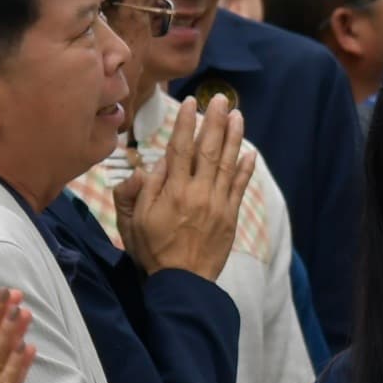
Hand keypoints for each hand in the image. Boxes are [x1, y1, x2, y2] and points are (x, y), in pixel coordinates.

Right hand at [116, 95, 253, 280]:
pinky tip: (249, 152)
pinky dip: (245, 169)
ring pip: (227, 163)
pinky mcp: (229, 217)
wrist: (182, 283)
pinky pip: (239, 188)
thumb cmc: (153, 252)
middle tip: (220, 98)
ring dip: (233, 137)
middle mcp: (197, 193)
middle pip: (208, 149)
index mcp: (172, 191)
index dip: (186, 124)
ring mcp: (217, 204)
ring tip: (237, 115)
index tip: (190, 103)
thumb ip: (138, 191)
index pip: (180, 148)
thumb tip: (151, 165)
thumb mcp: (133, 222)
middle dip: (214, 121)